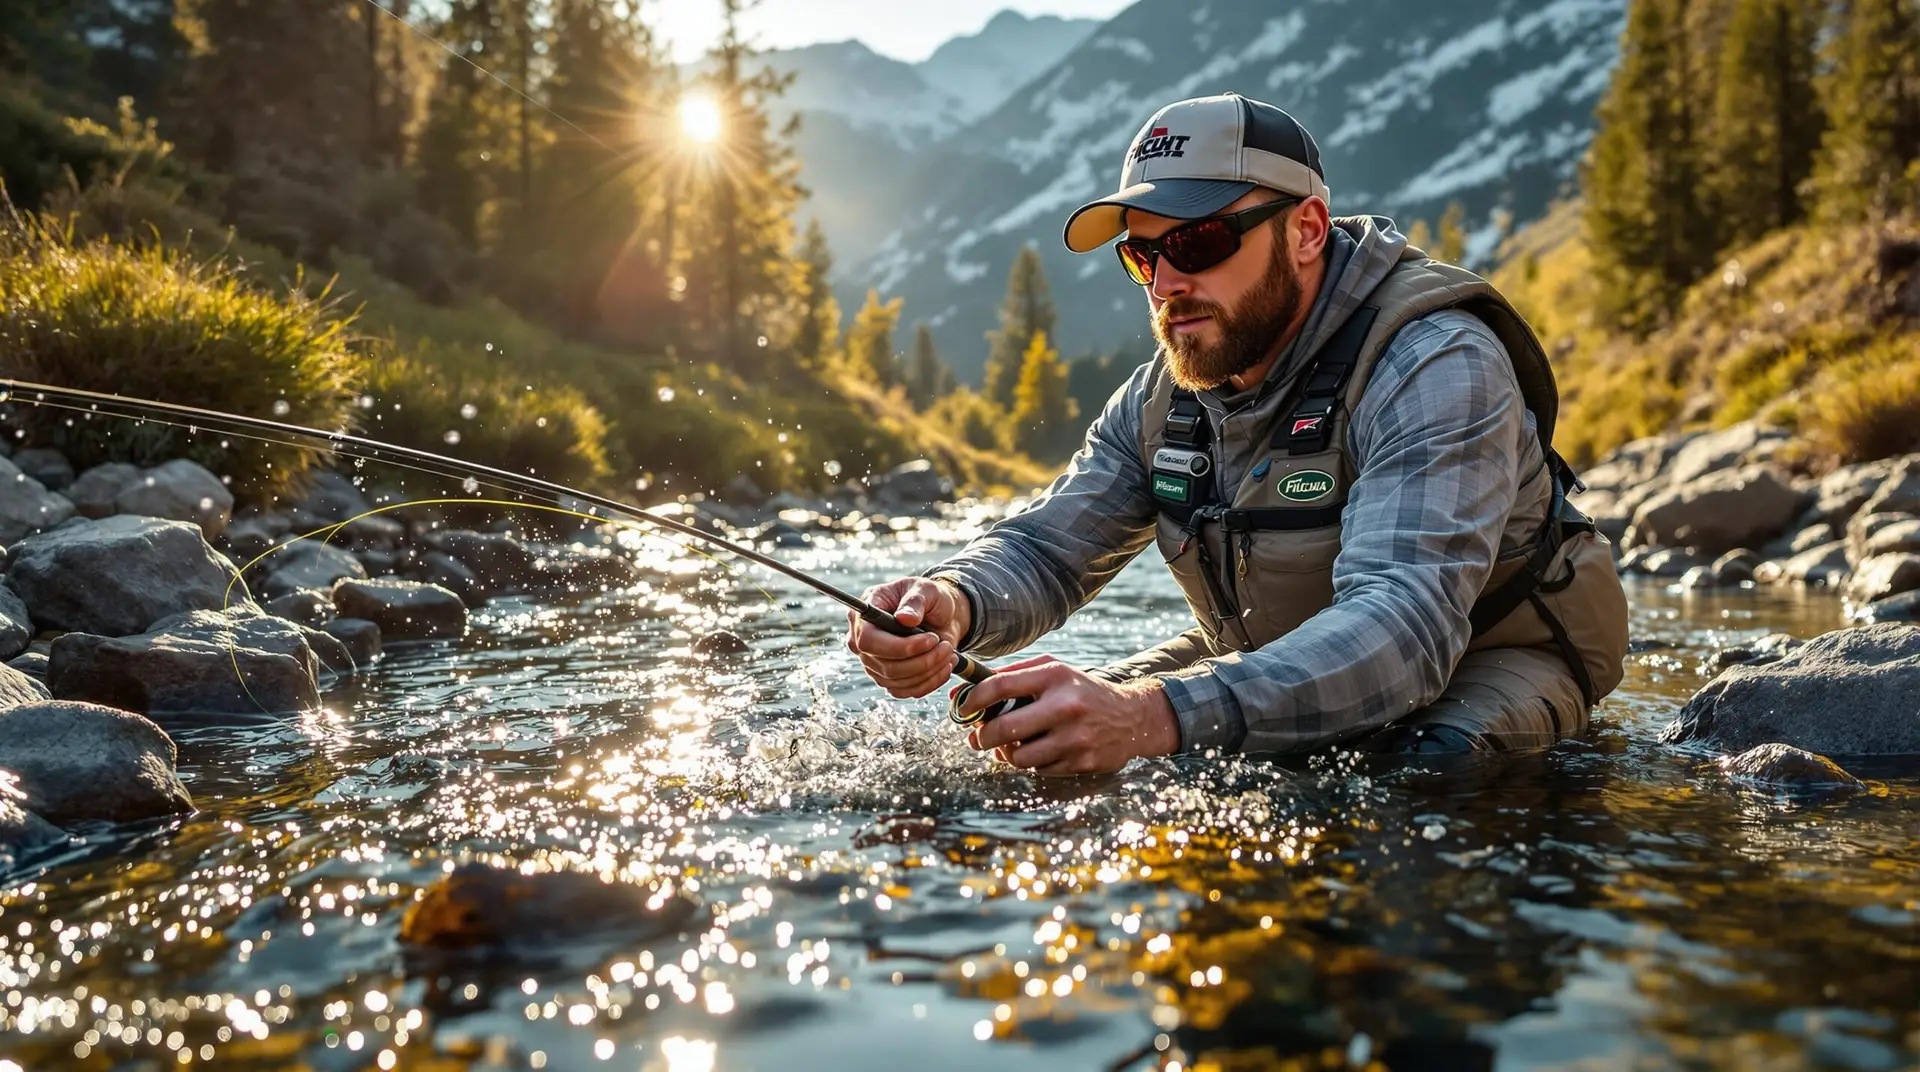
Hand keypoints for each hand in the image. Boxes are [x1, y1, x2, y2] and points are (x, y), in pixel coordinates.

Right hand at [846, 576, 972, 698]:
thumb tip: (905, 618)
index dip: (899, 646)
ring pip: (897, 681)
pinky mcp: (890, 679)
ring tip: (948, 651)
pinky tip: (945, 665)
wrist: (942, 614)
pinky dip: (931, 681)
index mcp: (865, 614)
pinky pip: (908, 691)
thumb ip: (915, 602)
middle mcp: (864, 641)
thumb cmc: (929, 598)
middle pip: (884, 666)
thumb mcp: (925, 589)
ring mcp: (874, 663)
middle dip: (921, 660)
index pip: (867, 640)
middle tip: (945, 646)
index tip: (930, 639)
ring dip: (929, 670)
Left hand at [954, 655, 1180, 775]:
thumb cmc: (1080, 691)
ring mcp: (1075, 737)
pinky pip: (1039, 770)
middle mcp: (1065, 706)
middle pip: (1004, 729)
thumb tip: (963, 691)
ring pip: (1019, 758)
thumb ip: (1012, 676)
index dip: (973, 699)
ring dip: (1006, 754)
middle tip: (977, 738)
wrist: (1132, 717)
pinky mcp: (1081, 762)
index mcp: (1054, 677)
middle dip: (981, 737)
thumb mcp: (1053, 671)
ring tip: (1010, 746)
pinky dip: (1032, 763)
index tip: (962, 708)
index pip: (1000, 686)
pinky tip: (1039, 751)